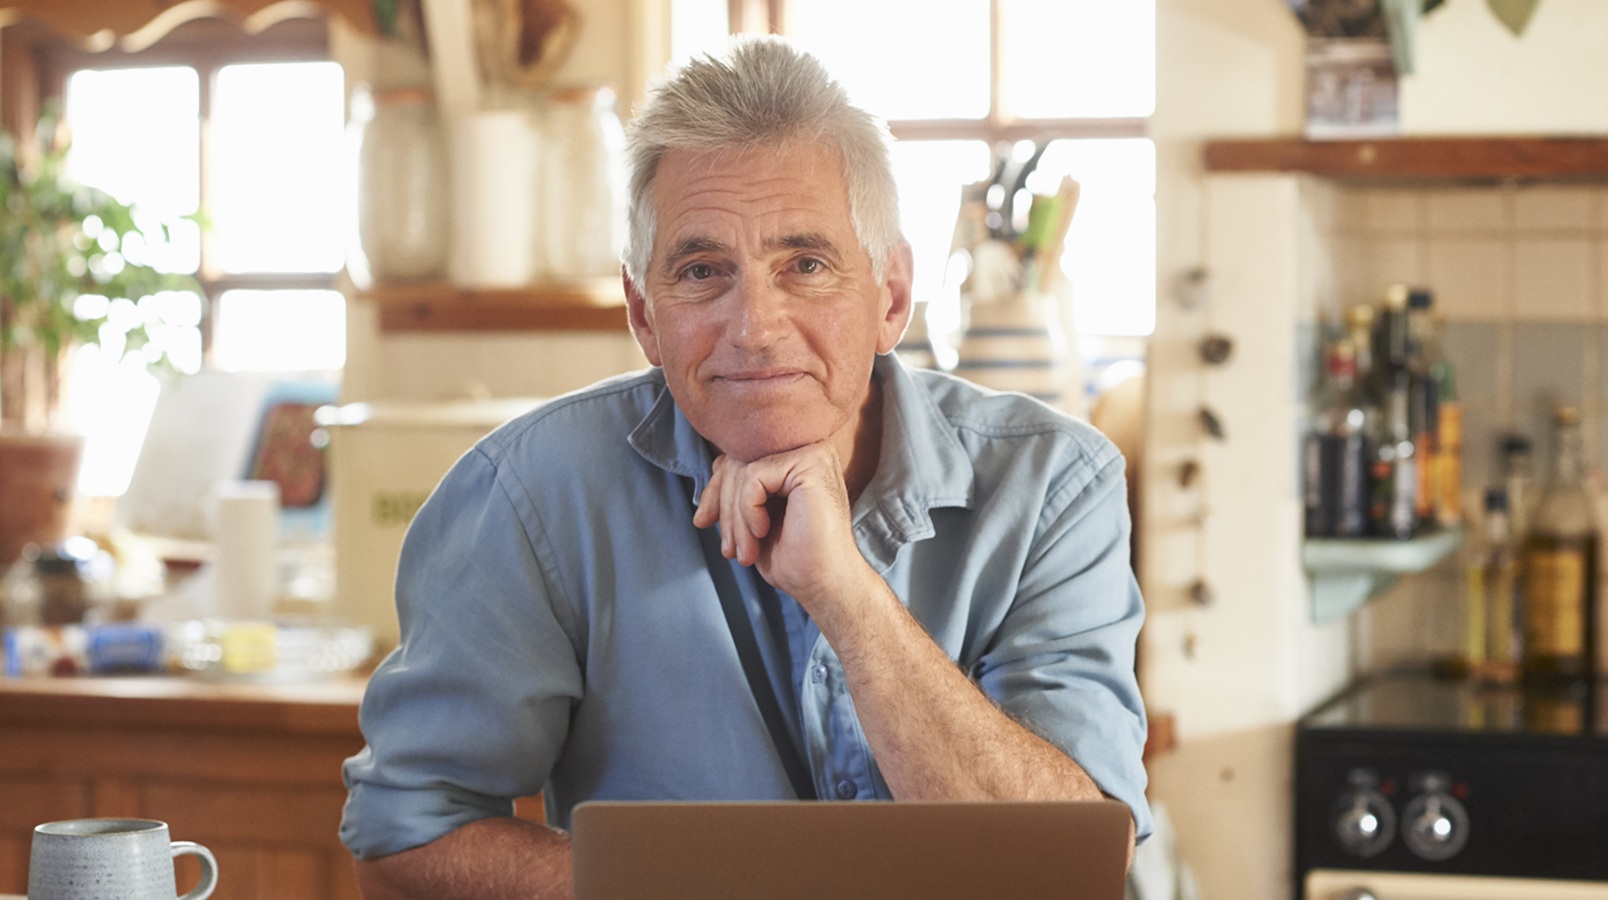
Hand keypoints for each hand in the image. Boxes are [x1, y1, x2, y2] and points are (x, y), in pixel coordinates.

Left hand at [691, 443, 869, 615]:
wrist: (825, 583)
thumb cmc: (796, 557)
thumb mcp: (754, 517)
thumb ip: (740, 488)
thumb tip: (714, 467)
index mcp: (797, 458)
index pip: (739, 455)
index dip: (716, 489)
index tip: (705, 521)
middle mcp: (808, 447)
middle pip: (738, 459)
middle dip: (722, 506)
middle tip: (729, 547)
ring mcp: (811, 453)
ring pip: (743, 469)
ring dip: (734, 517)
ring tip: (745, 550)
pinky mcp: (809, 464)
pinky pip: (753, 477)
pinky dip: (747, 510)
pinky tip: (762, 532)